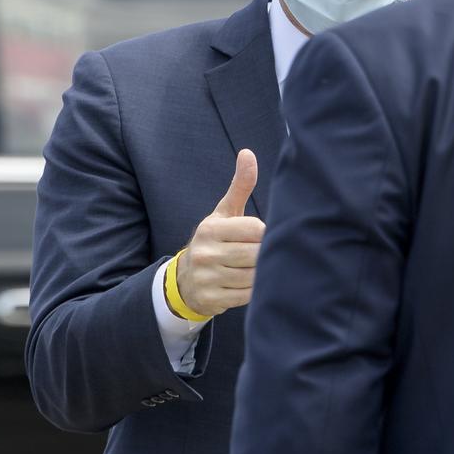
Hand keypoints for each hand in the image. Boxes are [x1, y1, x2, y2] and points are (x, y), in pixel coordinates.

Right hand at [175, 149, 263, 317]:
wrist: (186, 280)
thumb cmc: (215, 240)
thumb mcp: (223, 214)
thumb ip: (239, 186)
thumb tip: (248, 153)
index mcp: (211, 229)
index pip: (254, 229)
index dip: (265, 233)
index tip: (262, 235)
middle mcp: (206, 253)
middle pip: (255, 254)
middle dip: (265, 254)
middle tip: (267, 253)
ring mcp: (208, 278)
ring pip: (253, 277)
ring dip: (262, 273)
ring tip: (260, 267)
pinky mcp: (212, 299)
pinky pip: (247, 296)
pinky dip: (255, 290)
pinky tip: (252, 283)